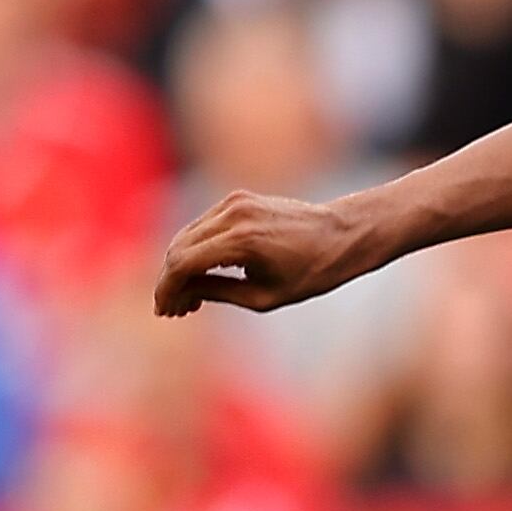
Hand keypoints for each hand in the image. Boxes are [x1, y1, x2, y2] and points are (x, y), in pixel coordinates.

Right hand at [154, 189, 375, 316]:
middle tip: (177, 311)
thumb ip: (218, 292)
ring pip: (187, 236)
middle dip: (171, 281)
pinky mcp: (238, 199)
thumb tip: (181, 294)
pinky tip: (203, 276)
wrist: (346, 232)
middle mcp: (233, 215)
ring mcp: (235, 202)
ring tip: (190, 299)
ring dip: (181, 266)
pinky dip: (197, 250)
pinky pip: (204, 226)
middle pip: (178, 248)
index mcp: (241, 241)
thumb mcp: (266, 296)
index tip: (165, 312)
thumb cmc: (314, 271)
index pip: (181, 263)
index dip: (167, 290)